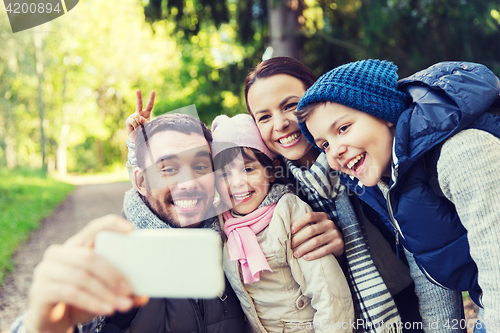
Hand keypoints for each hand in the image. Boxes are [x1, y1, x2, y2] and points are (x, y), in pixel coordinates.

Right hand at [24, 215, 147, 332]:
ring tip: (124, 305)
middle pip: (89, 257)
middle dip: (113, 274)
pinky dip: (92, 302)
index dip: (111, 225)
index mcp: (76, 245)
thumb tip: (142, 295)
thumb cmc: (79, 299)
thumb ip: (120, 289)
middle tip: (130, 290)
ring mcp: (46, 270)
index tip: (131, 230)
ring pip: (81, 277)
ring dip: (106, 293)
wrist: (50, 321)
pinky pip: (71, 293)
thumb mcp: (101, 290)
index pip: (94, 228)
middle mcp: (58, 253)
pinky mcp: (40, 290)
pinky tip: (106, 309)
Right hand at [126, 90, 154, 137]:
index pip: (149, 105)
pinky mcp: (128, 120)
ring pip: (137, 117)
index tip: (153, 91)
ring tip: (139, 129)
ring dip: (140, 125)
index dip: (151, 98)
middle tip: (138, 90)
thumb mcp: (148, 127)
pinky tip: (135, 129)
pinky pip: (133, 121)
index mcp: (146, 114)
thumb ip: (145, 122)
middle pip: (139, 104)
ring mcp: (133, 116)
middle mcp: (139, 113)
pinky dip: (136, 126)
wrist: (138, 139)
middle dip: (138, 96)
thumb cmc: (145, 132)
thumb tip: (139, 117)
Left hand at [290, 212, 343, 260]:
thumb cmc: (321, 234)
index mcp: (322, 216)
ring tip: (296, 254)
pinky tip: (306, 258)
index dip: (298, 223)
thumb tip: (286, 230)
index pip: (309, 216)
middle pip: (311, 230)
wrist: (338, 244)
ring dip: (304, 248)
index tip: (290, 231)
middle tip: (290, 246)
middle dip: (298, 239)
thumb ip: (306, 225)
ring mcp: (335, 233)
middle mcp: (329, 223)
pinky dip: (314, 254)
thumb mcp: (317, 226)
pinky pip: (324, 250)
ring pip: (316, 241)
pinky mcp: (338, 244)